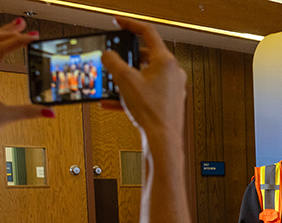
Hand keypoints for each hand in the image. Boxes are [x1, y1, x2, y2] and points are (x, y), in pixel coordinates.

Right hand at [100, 17, 186, 146]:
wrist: (162, 140)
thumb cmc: (151, 112)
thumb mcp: (124, 80)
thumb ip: (113, 62)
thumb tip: (108, 55)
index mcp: (166, 62)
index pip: (148, 33)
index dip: (130, 25)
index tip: (119, 23)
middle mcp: (173, 73)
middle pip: (146, 56)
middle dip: (127, 59)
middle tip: (114, 60)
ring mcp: (172, 89)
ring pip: (145, 77)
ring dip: (127, 79)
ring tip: (113, 85)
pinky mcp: (169, 102)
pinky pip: (147, 93)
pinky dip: (132, 95)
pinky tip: (113, 103)